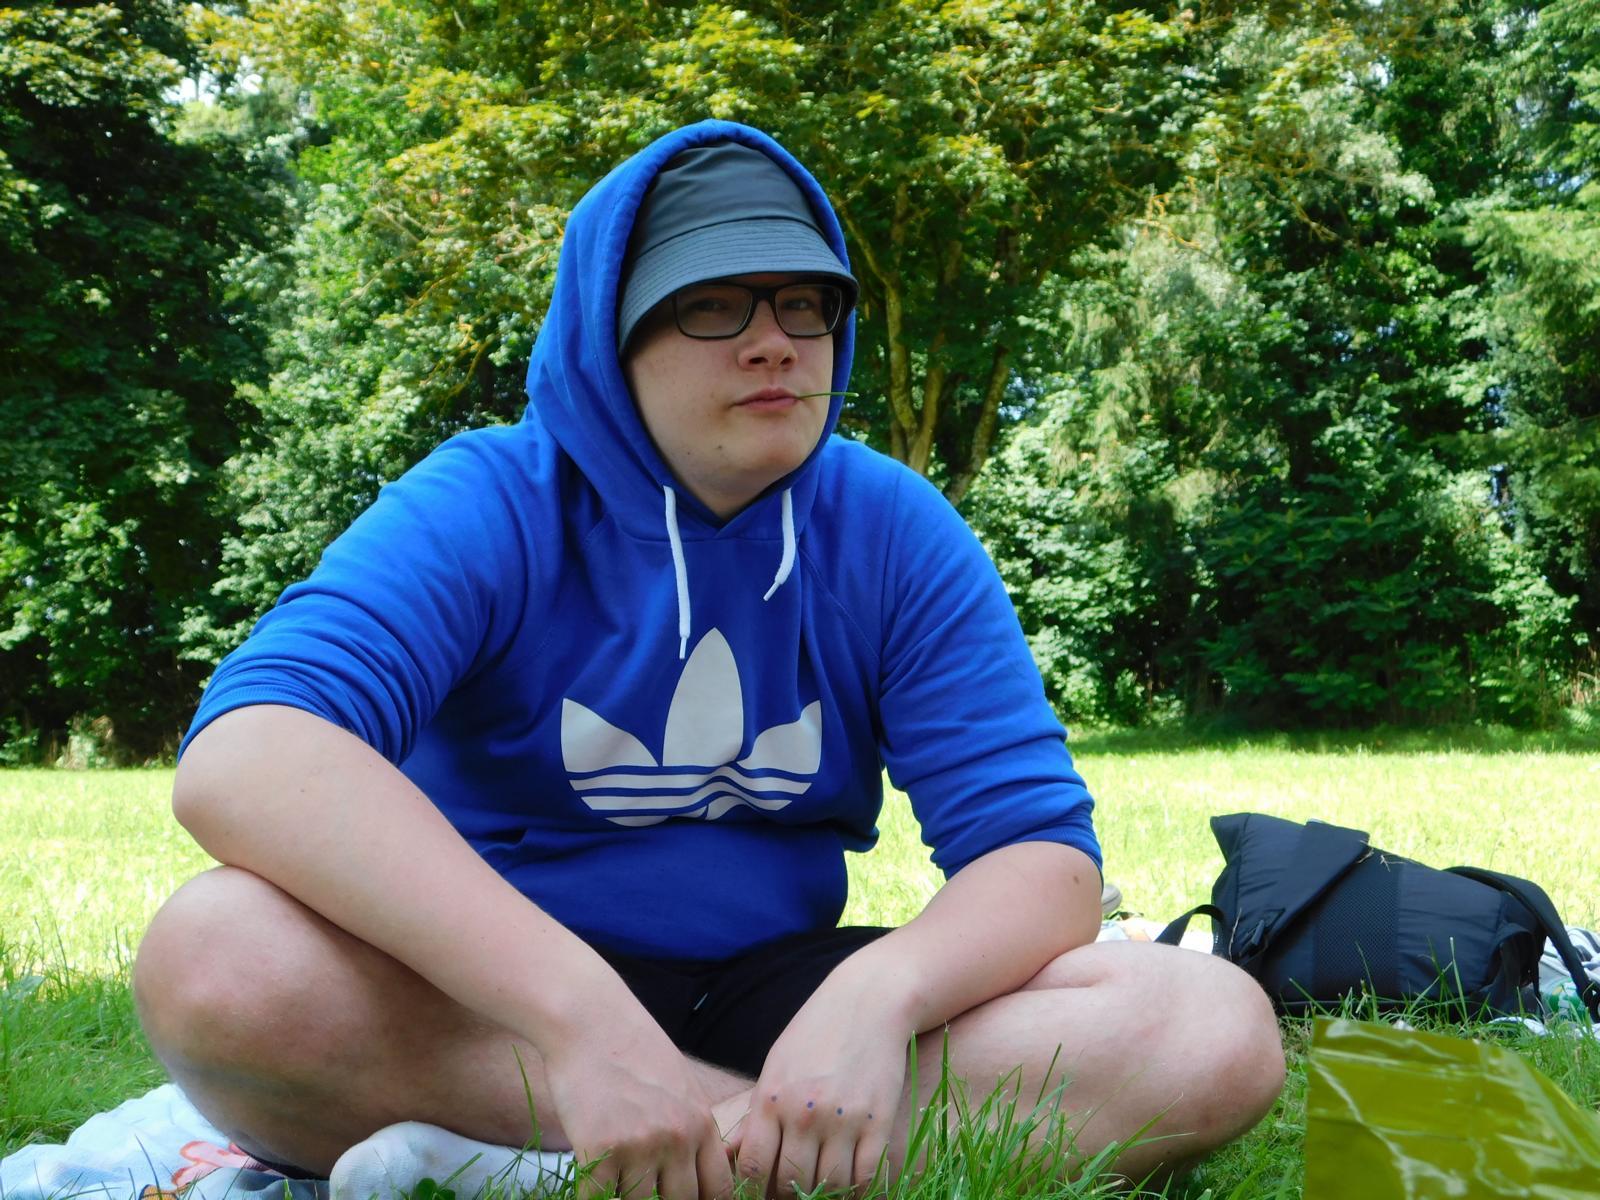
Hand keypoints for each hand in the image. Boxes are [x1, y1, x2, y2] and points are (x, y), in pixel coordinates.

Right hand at [543, 1017, 734, 1199]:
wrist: (589, 1020)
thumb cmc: (632, 1048)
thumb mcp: (680, 1085)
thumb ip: (691, 1129)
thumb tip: (693, 1176)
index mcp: (701, 1122)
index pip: (718, 1189)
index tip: (683, 1197)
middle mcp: (678, 1138)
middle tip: (643, 1182)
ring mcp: (640, 1145)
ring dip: (623, 1192)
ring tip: (614, 1164)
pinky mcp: (600, 1148)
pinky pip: (597, 1197)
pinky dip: (592, 1193)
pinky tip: (590, 1171)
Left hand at [734, 973, 909, 1197]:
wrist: (869, 1001)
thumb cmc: (816, 1033)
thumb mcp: (777, 1065)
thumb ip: (757, 1112)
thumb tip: (731, 1156)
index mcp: (771, 1098)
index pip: (754, 1167)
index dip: (755, 1189)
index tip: (764, 1190)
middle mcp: (803, 1112)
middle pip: (792, 1182)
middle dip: (792, 1193)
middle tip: (798, 1189)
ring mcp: (842, 1118)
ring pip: (830, 1185)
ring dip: (827, 1192)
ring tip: (825, 1185)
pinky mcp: (877, 1121)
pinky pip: (866, 1176)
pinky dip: (858, 1188)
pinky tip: (852, 1181)